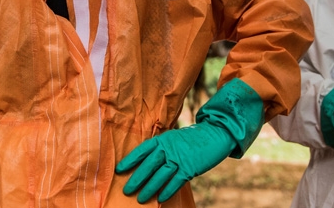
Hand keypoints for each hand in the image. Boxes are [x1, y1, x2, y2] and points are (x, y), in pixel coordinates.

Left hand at [116, 121, 235, 202]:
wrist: (214, 134)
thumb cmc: (191, 138)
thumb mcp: (173, 138)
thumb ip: (161, 148)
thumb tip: (147, 162)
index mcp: (162, 139)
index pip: (142, 150)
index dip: (130, 160)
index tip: (119, 170)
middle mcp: (168, 148)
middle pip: (149, 165)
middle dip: (136, 179)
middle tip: (126, 190)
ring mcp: (179, 158)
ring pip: (160, 175)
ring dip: (149, 188)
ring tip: (140, 198)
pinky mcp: (190, 168)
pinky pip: (176, 181)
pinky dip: (167, 191)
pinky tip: (160, 199)